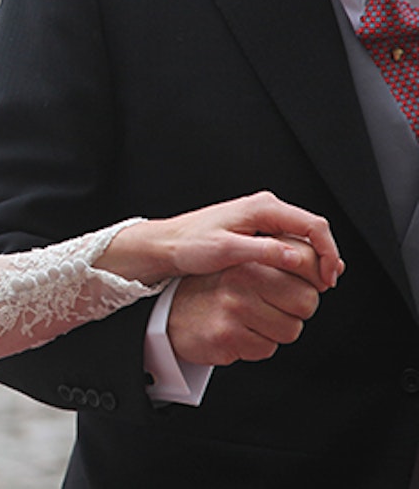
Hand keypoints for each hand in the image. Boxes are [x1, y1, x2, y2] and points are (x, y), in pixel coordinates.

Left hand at [97, 190, 343, 288]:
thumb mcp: (226, 250)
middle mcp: (266, 208)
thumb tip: (296, 257)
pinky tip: (299, 277)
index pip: (313, 226)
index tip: (327, 279)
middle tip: (326, 286)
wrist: (166, 243)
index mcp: (262, 208)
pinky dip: (299, 258)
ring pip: (302, 236)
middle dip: (324, 256)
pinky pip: (288, 241)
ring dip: (313, 258)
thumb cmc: (190, 244)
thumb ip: (262, 252)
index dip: (327, 252)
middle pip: (312, 230)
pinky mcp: (257, 229)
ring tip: (316, 284)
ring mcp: (262, 218)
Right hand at [168, 250, 324, 364]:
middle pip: (307, 300)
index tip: (313, 285)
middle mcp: (241, 277)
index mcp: (249, 256)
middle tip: (279, 307)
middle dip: (299, 310)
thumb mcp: (245, 265)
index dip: (316, 278)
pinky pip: (268, 349)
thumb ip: (285, 261)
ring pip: (291, 329)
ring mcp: (234, 307)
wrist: (172, 316)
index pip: (305, 261)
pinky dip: (258, 346)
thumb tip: (336, 266)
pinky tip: (240, 334)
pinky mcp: (228, 335)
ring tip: (255, 321)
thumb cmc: (215, 290)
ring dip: (279, 330)